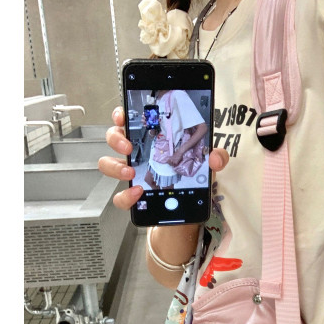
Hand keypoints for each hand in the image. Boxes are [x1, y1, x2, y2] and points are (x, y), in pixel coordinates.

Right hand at [98, 107, 228, 210]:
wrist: (189, 209)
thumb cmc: (193, 178)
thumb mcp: (207, 164)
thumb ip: (216, 156)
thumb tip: (215, 157)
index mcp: (152, 138)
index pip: (130, 119)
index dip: (121, 115)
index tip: (123, 117)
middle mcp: (138, 153)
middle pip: (113, 137)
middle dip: (116, 139)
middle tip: (128, 147)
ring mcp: (132, 173)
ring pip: (108, 164)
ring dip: (115, 166)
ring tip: (130, 172)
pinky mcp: (133, 195)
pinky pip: (120, 196)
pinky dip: (125, 195)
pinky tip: (137, 193)